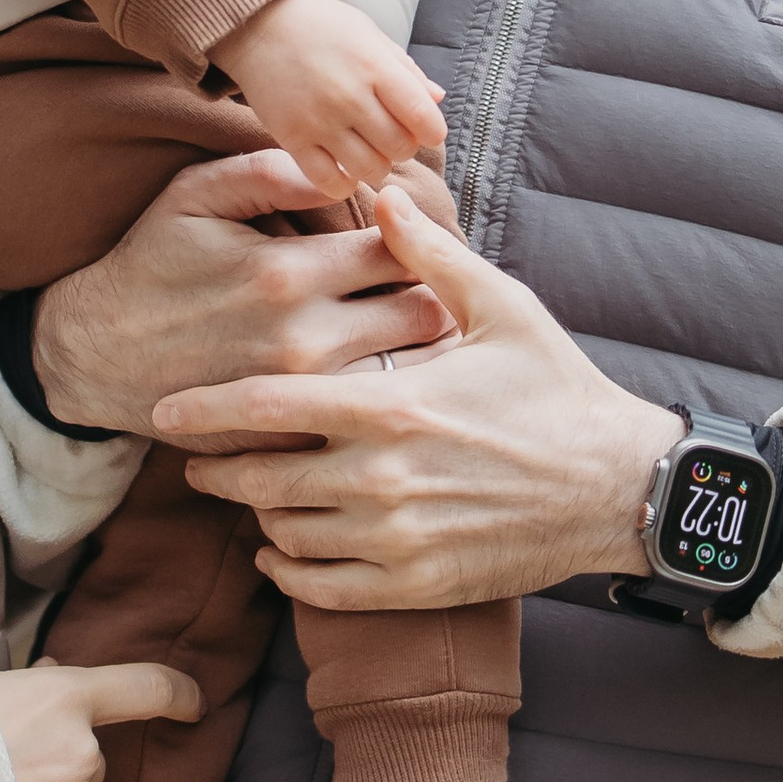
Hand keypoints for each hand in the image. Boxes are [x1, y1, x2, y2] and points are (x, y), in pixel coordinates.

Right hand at [30, 147, 457, 434]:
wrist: (93, 355)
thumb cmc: (150, 265)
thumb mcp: (195, 195)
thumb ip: (270, 171)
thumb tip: (341, 166)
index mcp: (290, 273)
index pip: (406, 252)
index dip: (426, 242)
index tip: (423, 243)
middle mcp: (304, 340)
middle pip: (426, 317)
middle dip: (440, 299)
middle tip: (436, 291)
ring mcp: (298, 400)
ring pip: (409, 375)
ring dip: (425, 355)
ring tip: (425, 340)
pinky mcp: (288, 442)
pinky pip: (366, 424)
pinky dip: (384, 403)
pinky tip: (382, 387)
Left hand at [151, 182, 678, 608]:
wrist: (617, 485)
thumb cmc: (558, 391)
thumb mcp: (502, 307)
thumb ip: (429, 254)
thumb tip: (381, 191)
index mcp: (389, 403)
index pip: (263, 408)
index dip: (203, 410)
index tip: (165, 410)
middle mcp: (380, 476)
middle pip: (258, 480)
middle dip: (215, 472)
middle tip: (194, 462)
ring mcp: (395, 537)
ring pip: (286, 536)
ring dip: (257, 519)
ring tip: (250, 498)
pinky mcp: (416, 584)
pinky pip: (322, 590)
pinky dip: (289, 574)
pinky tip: (281, 555)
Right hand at [220, 0, 444, 206]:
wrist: (258, 24)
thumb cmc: (321, 26)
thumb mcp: (369, 34)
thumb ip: (405, 69)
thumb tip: (438, 99)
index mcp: (374, 66)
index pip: (423, 117)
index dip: (432, 131)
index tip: (424, 128)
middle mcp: (349, 96)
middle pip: (400, 148)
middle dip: (403, 147)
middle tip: (390, 136)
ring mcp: (319, 120)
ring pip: (369, 169)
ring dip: (376, 166)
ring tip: (367, 150)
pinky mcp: (291, 138)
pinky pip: (328, 181)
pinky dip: (344, 183)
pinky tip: (344, 169)